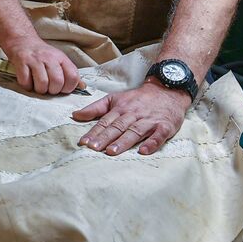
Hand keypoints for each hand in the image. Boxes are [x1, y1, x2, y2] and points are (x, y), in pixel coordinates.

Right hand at [5, 38, 80, 94]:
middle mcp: (49, 57)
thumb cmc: (43, 54)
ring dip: (40, 90)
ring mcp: (35, 60)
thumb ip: (70, 73)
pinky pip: (26, 82)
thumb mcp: (59, 60)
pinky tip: (28, 81)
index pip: (73, 77)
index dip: (69, 88)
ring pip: (42, 84)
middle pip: (57, 82)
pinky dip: (27, 86)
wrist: (23, 41)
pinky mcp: (22, 62)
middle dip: (53, 90)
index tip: (62, 89)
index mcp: (61, 58)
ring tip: (38, 85)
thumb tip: (83, 86)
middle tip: (48, 88)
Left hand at [73, 81, 190, 155]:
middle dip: (105, 138)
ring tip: (112, 151)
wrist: (167, 90)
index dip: (94, 132)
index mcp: (121, 108)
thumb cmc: (138, 98)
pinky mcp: (165, 126)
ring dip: (123, 141)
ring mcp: (150, 120)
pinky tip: (144, 151)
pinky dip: (152, 143)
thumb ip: (95, 108)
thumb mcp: (115, 99)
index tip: (84, 142)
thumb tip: (75, 115)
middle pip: (118, 127)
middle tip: (94, 148)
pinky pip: (158, 136)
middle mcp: (134, 114)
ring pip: (135, 131)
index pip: (105, 122)